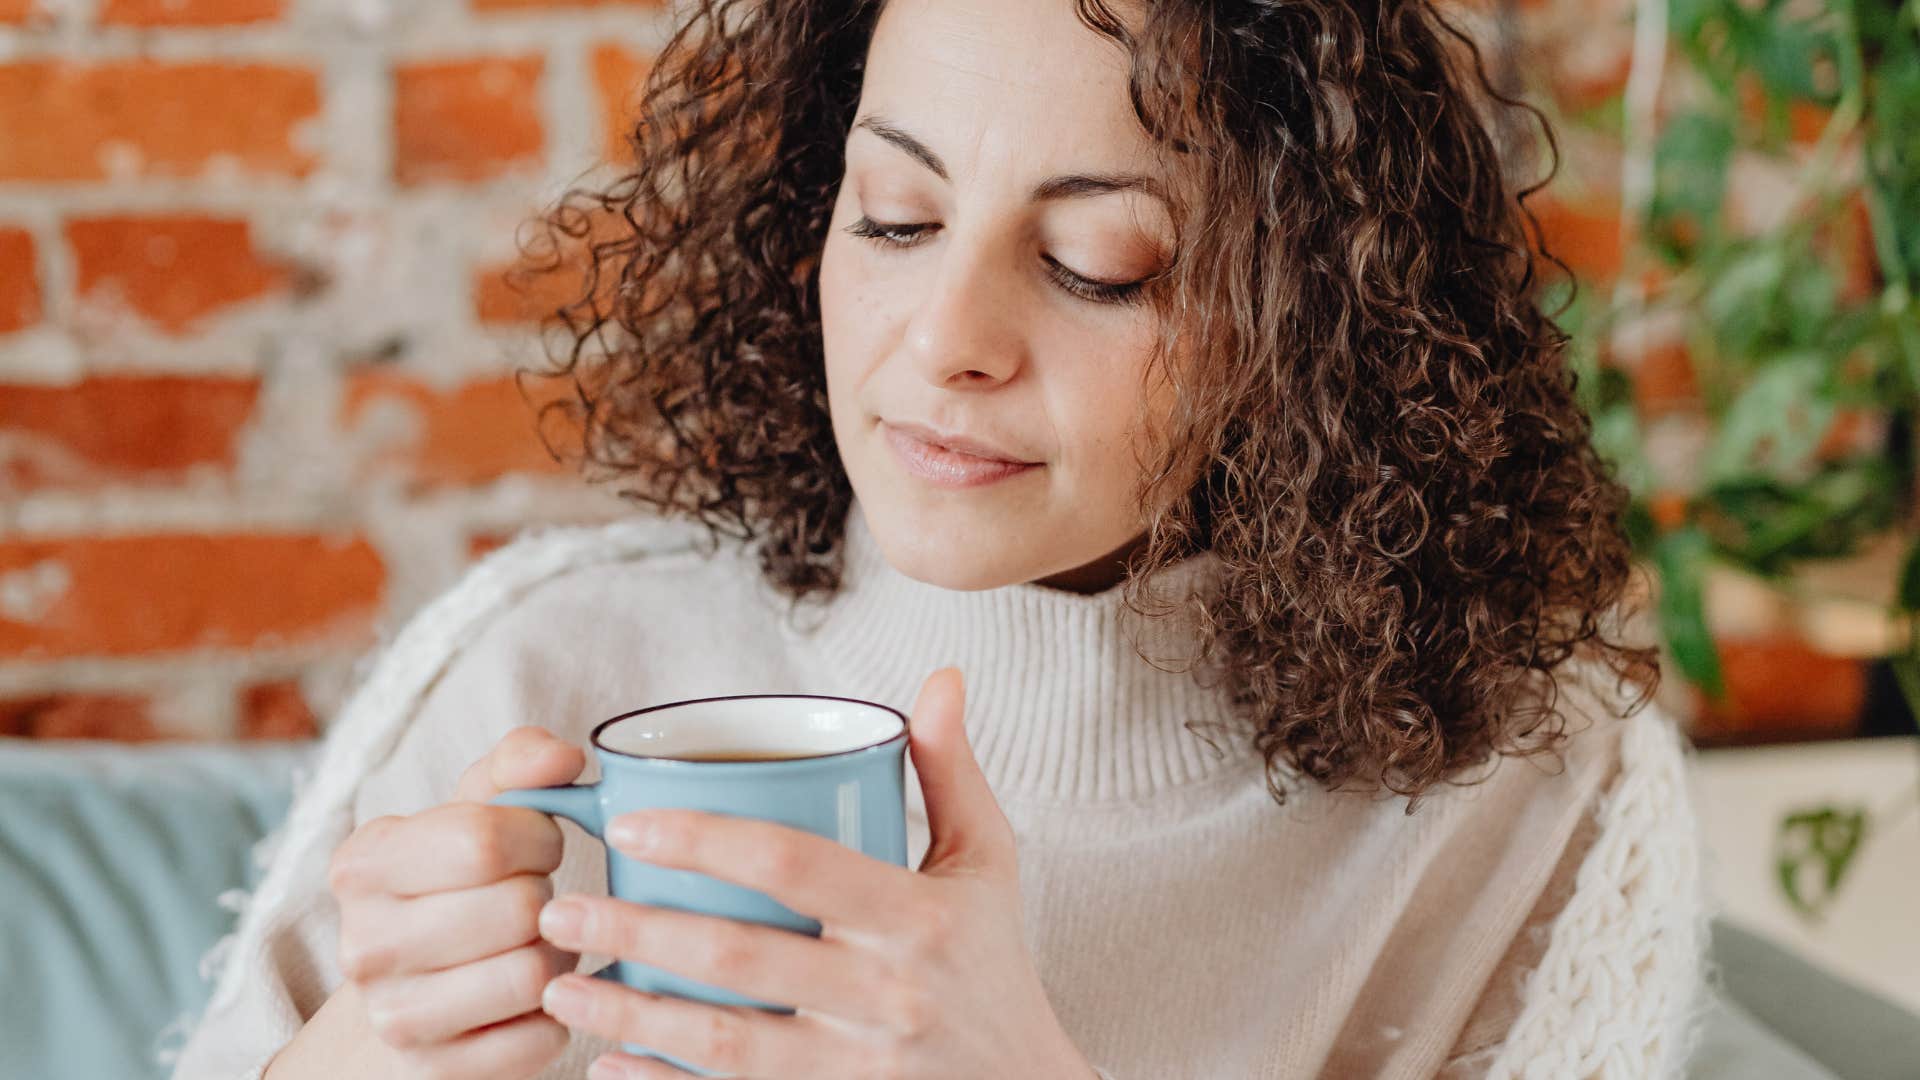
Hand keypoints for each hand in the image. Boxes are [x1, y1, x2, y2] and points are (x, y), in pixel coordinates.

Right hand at [325, 727, 587, 1078]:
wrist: (411, 988)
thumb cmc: (456, 882)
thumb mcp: (475, 810)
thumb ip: (520, 764)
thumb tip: (564, 758)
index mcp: (363, 864)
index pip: (482, 838)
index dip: (537, 836)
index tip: (536, 844)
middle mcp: (364, 945)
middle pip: (516, 910)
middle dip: (548, 898)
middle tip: (534, 899)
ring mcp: (395, 1017)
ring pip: (534, 975)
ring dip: (557, 955)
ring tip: (536, 944)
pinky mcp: (435, 1072)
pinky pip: (539, 1037)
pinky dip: (553, 1013)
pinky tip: (530, 997)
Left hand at [533, 668, 1095, 1079]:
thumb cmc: (995, 965)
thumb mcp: (988, 864)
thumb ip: (952, 771)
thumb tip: (941, 677)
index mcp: (920, 917)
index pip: (796, 863)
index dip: (706, 840)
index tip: (630, 823)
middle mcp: (890, 996)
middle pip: (741, 956)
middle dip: (637, 928)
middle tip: (559, 905)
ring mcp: (862, 1068)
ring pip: (726, 1042)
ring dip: (632, 1014)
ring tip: (562, 984)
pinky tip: (612, 1066)